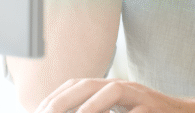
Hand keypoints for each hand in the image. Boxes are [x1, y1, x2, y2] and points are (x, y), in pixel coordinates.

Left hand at [34, 78, 194, 112]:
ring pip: (113, 92)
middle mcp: (123, 87)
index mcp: (110, 87)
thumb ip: (97, 110)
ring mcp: (141, 96)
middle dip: (64, 99)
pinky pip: (138, 111)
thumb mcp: (119, 111)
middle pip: (89, 84)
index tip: (38, 110)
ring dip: (91, 106)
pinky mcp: (156, 109)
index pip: (77, 85)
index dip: (56, 96)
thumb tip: (64, 111)